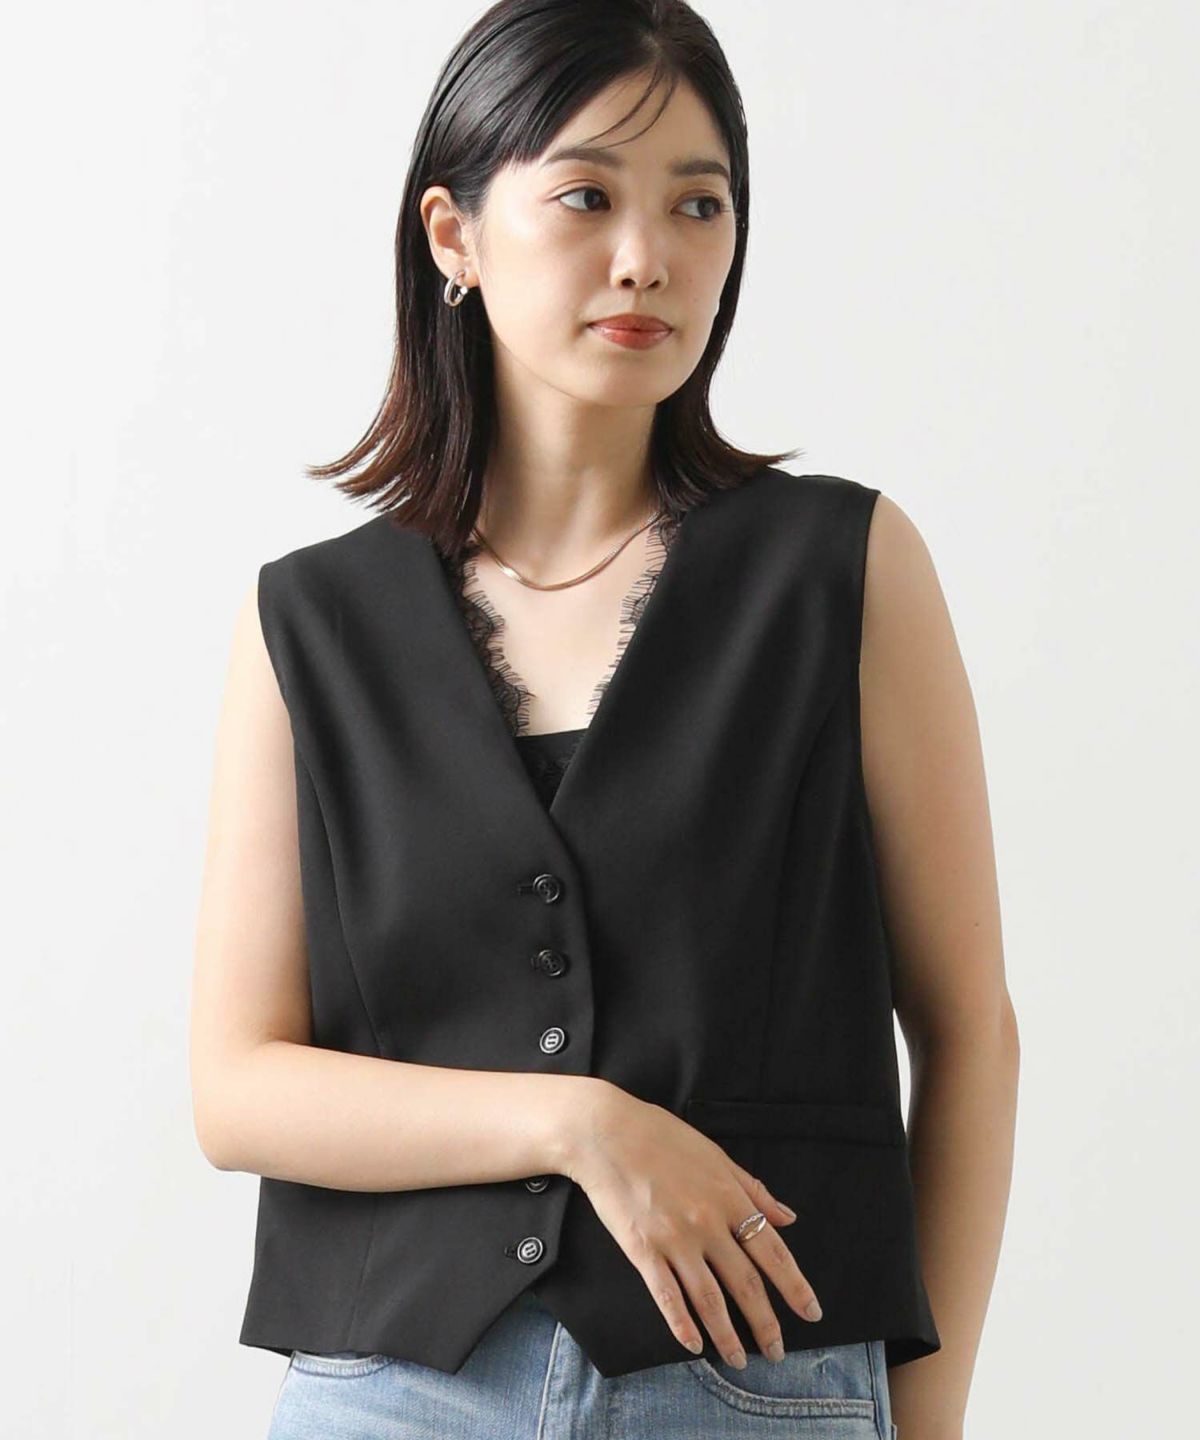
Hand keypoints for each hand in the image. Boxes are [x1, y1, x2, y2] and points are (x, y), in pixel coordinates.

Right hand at [563, 1083, 822, 1362]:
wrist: (607, 1133)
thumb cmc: (662, 1137)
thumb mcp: (716, 1156)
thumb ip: (753, 1189)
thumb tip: (788, 1217)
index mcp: (729, 1198)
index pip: (773, 1252)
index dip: (795, 1286)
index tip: (811, 1312)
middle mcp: (708, 1222)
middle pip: (746, 1284)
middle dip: (766, 1324)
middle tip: (777, 1352)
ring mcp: (674, 1239)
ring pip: (710, 1299)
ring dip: (727, 1335)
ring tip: (739, 1361)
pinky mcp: (642, 1249)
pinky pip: (667, 1295)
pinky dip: (682, 1324)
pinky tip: (693, 1345)